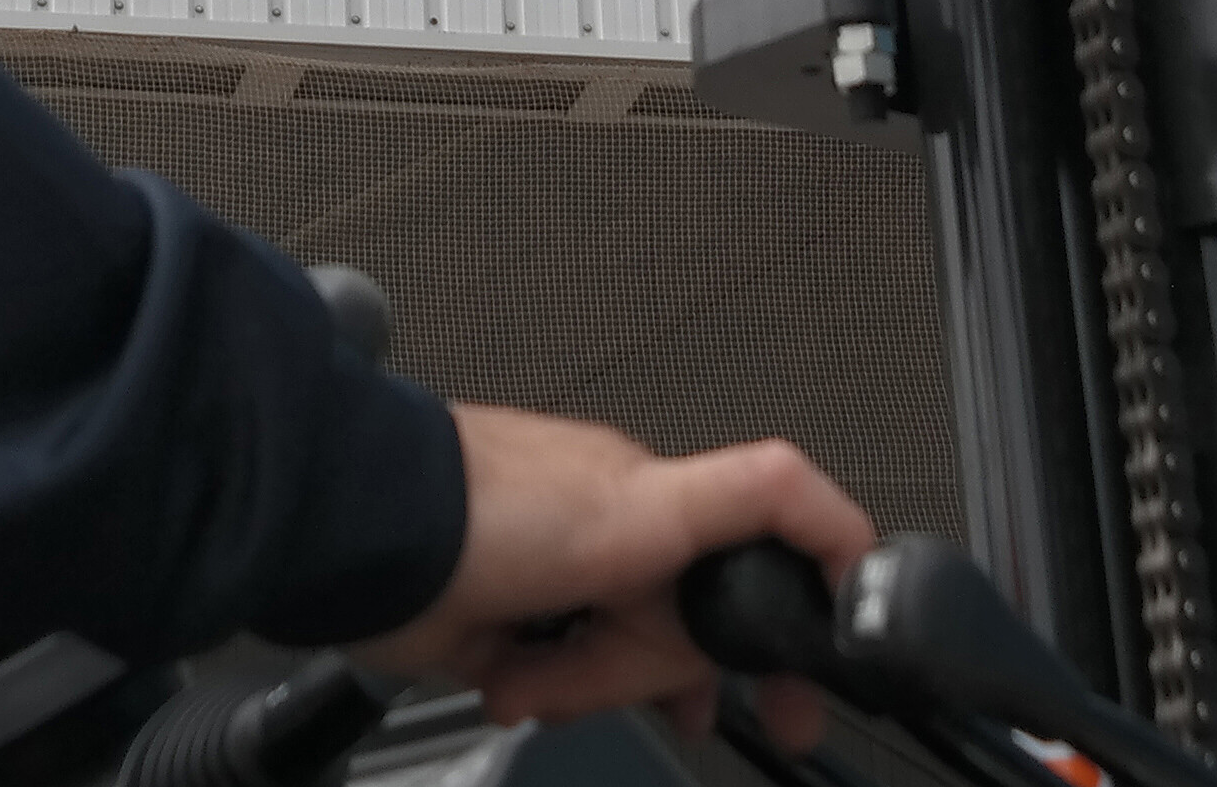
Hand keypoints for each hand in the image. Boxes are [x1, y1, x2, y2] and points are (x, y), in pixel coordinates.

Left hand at [362, 406, 873, 734]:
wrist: (369, 543)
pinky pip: (547, 682)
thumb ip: (754, 497)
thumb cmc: (493, 510)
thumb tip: (847, 516)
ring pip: (610, 669)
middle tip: (679, 718)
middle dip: (653, 676)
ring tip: (539, 680)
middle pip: (675, 641)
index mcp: (653, 501)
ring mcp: (553, 585)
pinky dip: (534, 690)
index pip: (745, 568)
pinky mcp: (500, 626)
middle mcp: (609, 540)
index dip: (780, 630)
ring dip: (582, 687)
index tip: (803, 693)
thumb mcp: (648, 505)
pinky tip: (509, 683)